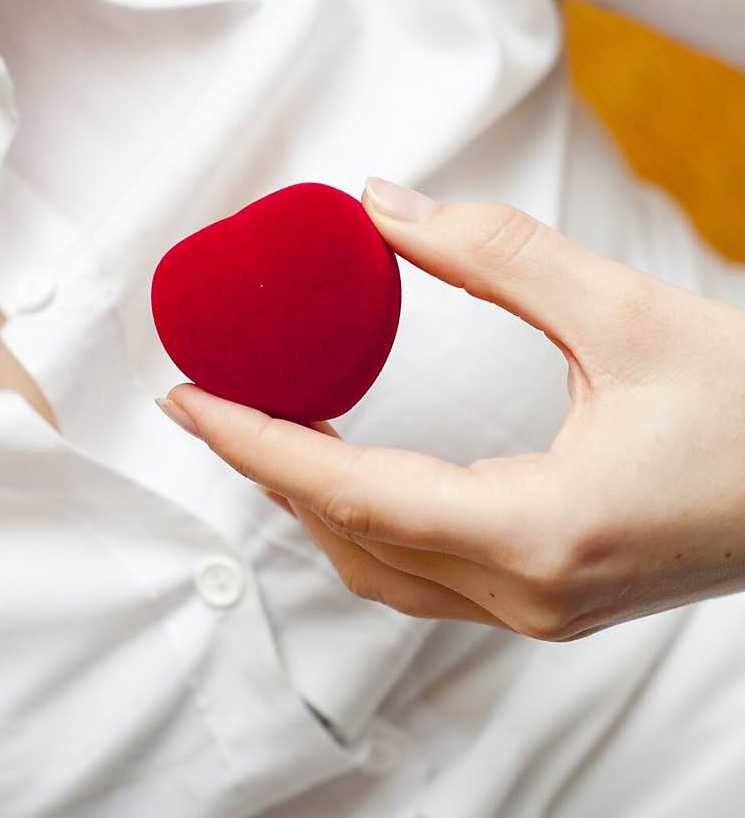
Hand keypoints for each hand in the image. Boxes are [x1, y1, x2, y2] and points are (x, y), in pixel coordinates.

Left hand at [158, 177, 744, 640]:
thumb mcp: (632, 315)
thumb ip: (497, 258)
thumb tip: (384, 205)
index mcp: (542, 534)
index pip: (351, 496)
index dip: (256, 443)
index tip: (185, 396)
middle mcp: (529, 596)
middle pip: (350, 541)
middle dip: (269, 470)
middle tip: (211, 396)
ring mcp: (542, 613)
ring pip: (383, 573)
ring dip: (315, 503)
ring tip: (269, 425)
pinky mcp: (555, 601)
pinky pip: (426, 576)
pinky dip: (369, 520)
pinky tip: (354, 468)